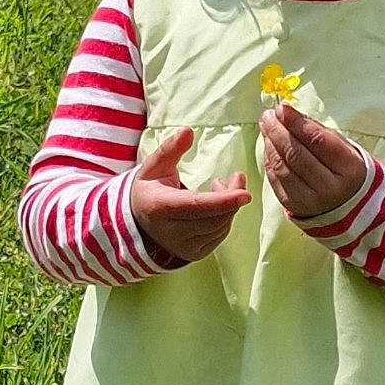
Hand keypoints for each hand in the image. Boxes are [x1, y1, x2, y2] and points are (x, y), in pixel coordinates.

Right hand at [130, 128, 249, 261]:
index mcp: (160, 207)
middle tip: (235, 177)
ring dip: (229, 205)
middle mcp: (172, 232)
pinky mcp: (195, 253)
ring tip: (220, 187)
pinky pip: (220, 234)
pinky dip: (225, 217)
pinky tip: (217, 206)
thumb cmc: (150, 190)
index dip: (222, 201)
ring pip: (221, 226)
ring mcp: (184, 246)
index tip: (244, 194)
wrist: (139, 224)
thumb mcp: (154, 166)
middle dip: (232, 196)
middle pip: (215, 217)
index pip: (196, 206)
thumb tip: (187, 131)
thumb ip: (170, 149)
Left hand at [260, 101, 366, 219]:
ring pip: (282, 166)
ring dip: (270, 143)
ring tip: (266, 127)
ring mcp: (311, 200)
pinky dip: (269, 159)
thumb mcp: (342, 146)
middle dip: (278, 130)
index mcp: (349, 168)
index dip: (296, 122)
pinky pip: (275, 179)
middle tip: (268, 115)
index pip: (317, 140)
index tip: (281, 107)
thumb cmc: (343, 167)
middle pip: (296, 153)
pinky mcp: (294, 207)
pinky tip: (268, 145)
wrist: (347, 203)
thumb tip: (287, 112)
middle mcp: (330, 188)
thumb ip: (316, 130)